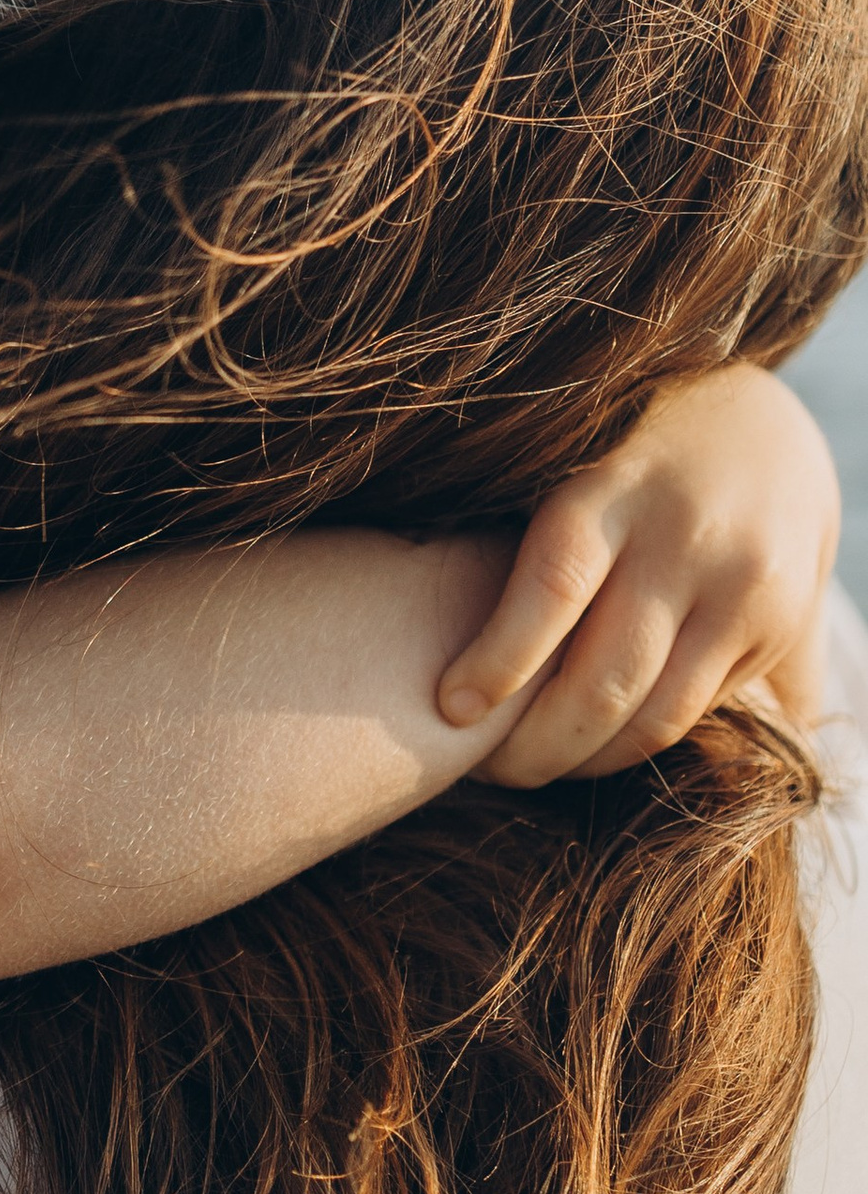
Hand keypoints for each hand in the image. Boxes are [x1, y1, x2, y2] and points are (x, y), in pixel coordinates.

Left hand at [436, 366, 838, 786]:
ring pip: (655, 716)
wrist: (766, 423)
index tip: (449, 707)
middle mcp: (689, 538)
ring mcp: (745, 589)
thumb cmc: (621, 444)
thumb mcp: (570, 453)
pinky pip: (697, 714)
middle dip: (535, 746)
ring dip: (584, 762)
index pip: (553, 586)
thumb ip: (513, 525)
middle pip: (604, 679)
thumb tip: (413, 606)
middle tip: (485, 770)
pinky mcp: (779, 628)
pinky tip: (591, 749)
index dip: (498, 660)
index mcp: (618, 483)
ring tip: (528, 767)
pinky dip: (636, 745)